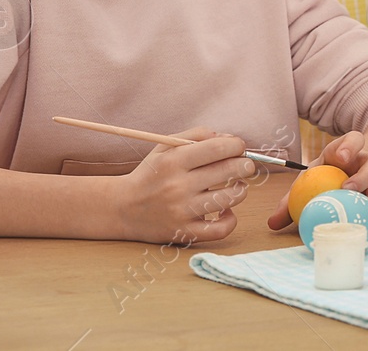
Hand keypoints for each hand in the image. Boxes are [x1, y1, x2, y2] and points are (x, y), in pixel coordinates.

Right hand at [114, 127, 256, 244]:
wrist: (121, 208)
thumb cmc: (150, 173)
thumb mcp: (166, 146)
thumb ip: (198, 135)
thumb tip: (228, 138)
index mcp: (174, 161)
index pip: (219, 147)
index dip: (237, 145)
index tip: (237, 148)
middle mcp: (178, 186)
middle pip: (230, 170)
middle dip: (245, 164)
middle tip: (244, 165)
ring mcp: (182, 211)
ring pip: (230, 198)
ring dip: (240, 189)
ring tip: (235, 185)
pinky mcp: (184, 233)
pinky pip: (220, 229)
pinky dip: (231, 219)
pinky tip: (226, 210)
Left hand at [267, 131, 367, 230]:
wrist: (341, 184)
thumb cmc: (322, 180)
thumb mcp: (307, 181)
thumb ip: (290, 199)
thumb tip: (273, 222)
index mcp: (347, 152)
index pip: (355, 139)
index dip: (350, 146)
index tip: (340, 157)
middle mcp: (366, 166)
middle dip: (365, 174)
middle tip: (347, 188)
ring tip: (354, 212)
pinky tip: (356, 228)